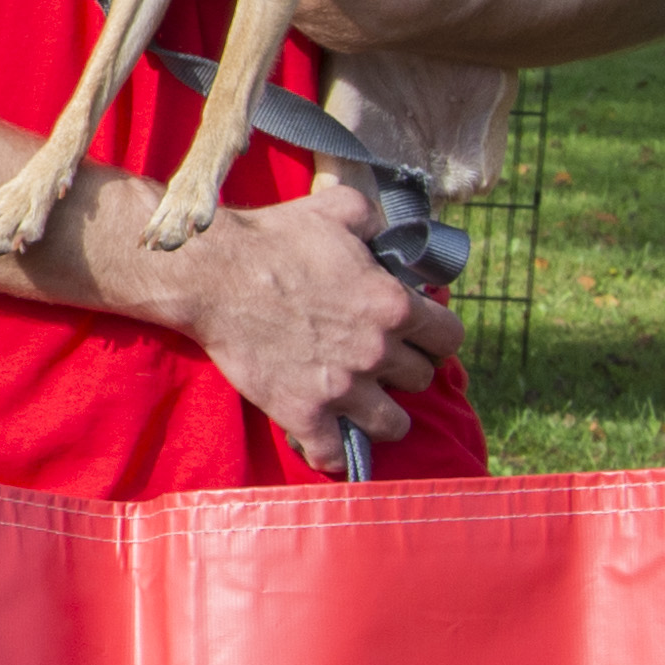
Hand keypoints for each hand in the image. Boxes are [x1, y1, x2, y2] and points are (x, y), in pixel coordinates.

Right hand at [146, 173, 450, 451]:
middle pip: (422, 380)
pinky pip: (335, 455)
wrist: (214, 275)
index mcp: (392, 304)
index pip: (450, 337)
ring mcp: (342, 388)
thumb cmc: (274, 237)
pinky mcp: (303, 414)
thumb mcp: (337, 210)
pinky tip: (330, 443)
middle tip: (383, 364)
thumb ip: (377, 221)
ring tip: (367, 407)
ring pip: (394, 425)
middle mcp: (377, 351)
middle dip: (406, 370)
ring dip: (383, 416)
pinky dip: (335, 454)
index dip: (437, 336)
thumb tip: (390, 230)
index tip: (420, 336)